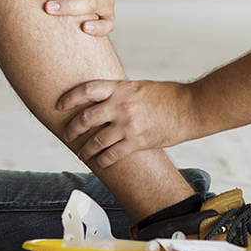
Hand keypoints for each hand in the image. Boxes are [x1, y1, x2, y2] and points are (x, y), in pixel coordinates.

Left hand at [57, 79, 193, 166]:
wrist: (191, 108)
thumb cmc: (169, 96)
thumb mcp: (140, 87)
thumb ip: (121, 93)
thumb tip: (105, 100)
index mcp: (121, 88)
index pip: (86, 90)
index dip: (70, 97)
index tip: (59, 105)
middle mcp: (121, 105)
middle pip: (86, 118)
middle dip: (73, 129)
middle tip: (68, 135)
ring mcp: (128, 125)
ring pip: (96, 141)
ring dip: (85, 149)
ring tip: (82, 153)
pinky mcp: (137, 141)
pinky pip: (112, 155)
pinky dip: (103, 160)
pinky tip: (100, 162)